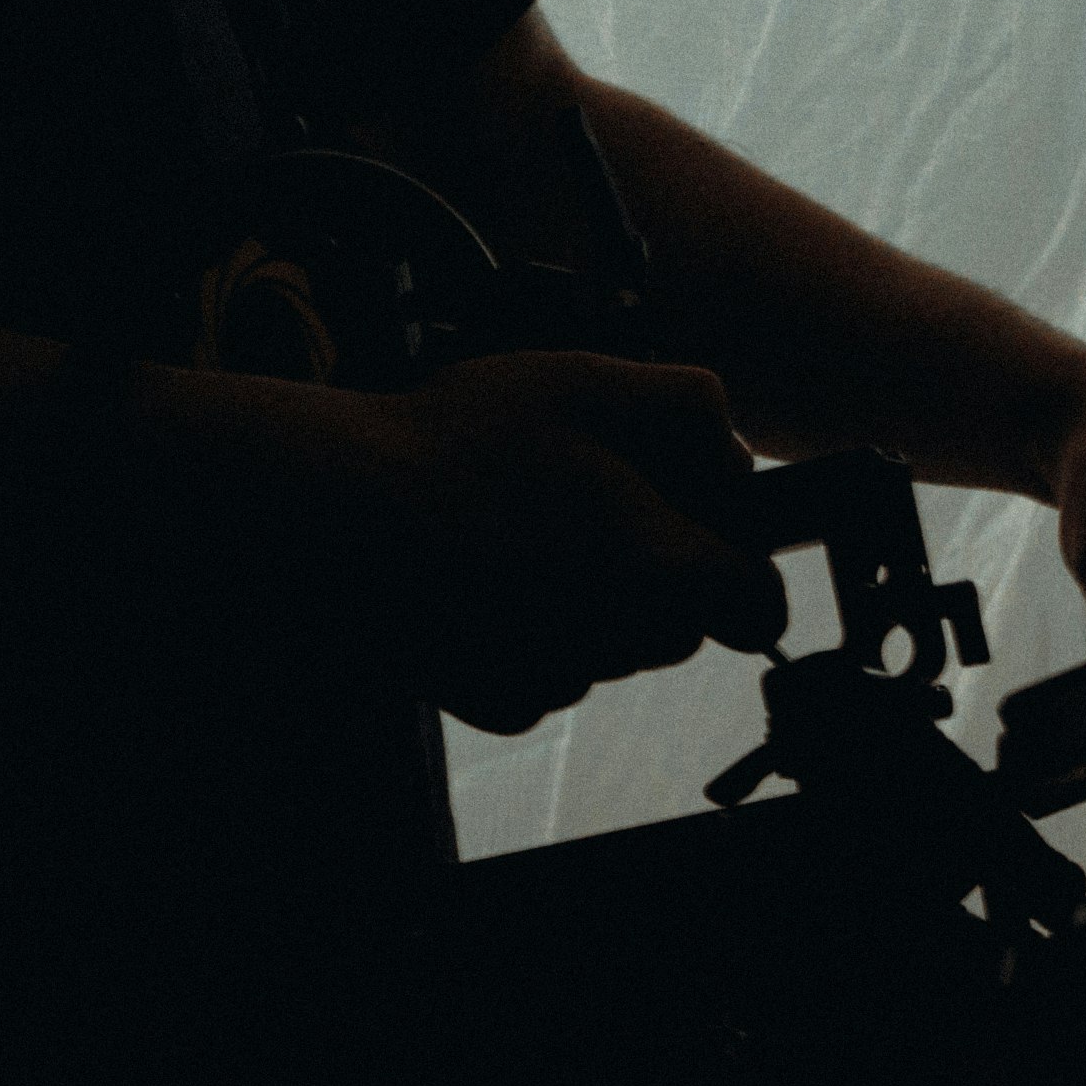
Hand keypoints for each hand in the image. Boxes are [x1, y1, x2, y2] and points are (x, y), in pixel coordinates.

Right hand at [319, 350, 791, 732]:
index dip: (744, 561)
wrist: (328, 517)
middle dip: (655, 568)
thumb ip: (688, 406)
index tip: (711, 531)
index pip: (756, 602)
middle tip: (583, 498)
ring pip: (610, 645)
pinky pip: (546, 668)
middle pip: (680, 622)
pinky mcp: (497, 704)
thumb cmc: (459, 444)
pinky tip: (475, 571)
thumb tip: (734, 456)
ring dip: (589, 596)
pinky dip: (527, 628)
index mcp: (660, 571)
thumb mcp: (586, 381)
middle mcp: (618, 646)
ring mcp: (556, 682)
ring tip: (514, 525)